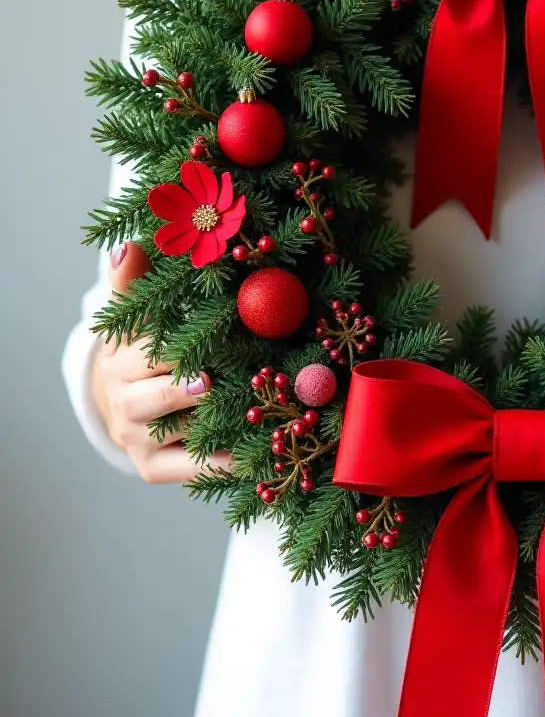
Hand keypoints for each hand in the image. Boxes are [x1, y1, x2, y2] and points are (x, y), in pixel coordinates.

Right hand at [91, 242, 231, 482]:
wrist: (123, 402)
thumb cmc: (143, 349)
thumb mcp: (135, 317)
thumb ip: (131, 282)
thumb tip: (125, 246)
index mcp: (119, 361)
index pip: (145, 356)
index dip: (172, 350)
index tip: (202, 341)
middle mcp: (124, 403)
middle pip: (154, 398)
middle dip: (182, 390)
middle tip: (208, 381)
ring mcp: (136, 438)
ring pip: (178, 433)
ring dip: (213, 425)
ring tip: (253, 415)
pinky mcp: (152, 467)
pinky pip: (188, 469)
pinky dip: (219, 465)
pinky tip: (255, 459)